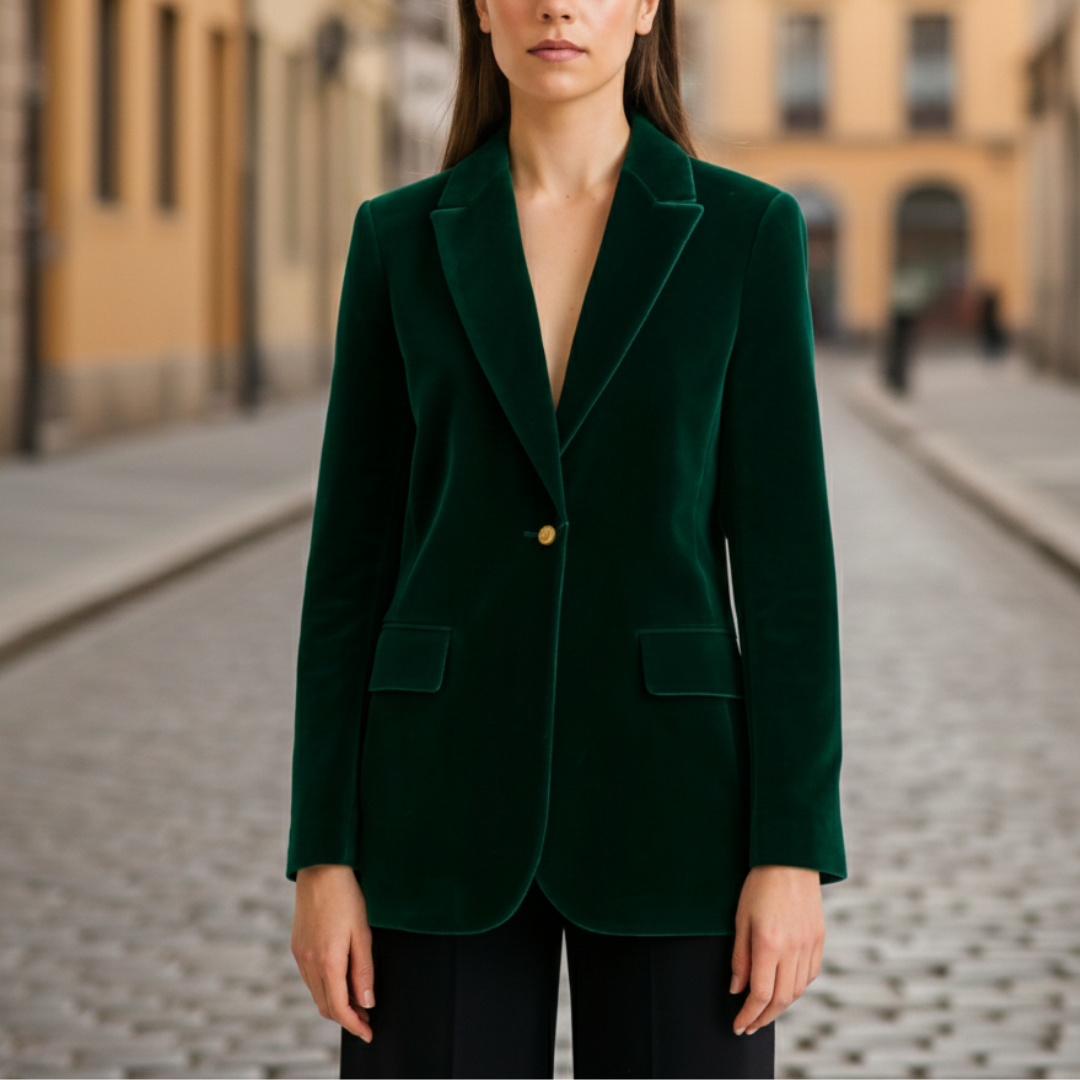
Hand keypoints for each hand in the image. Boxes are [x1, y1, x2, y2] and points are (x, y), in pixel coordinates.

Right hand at [292, 864, 374, 1041]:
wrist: (321, 869)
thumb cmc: (347, 897)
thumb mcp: (363, 933)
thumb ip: (364, 970)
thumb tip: (367, 1002)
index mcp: (327, 961)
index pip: (339, 1007)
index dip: (355, 1025)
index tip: (368, 1033)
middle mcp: (308, 963)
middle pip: (326, 1005)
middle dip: (346, 1017)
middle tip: (367, 1019)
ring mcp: (300, 955)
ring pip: (317, 994)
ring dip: (335, 1003)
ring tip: (357, 1002)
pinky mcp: (297, 947)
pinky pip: (310, 979)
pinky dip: (325, 988)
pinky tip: (340, 982)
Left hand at [729, 864, 824, 1035]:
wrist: (790, 859)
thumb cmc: (759, 885)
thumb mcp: (740, 918)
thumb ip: (740, 957)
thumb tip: (737, 989)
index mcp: (769, 943)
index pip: (760, 994)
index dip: (749, 1014)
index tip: (739, 1025)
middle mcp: (792, 948)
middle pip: (782, 999)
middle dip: (764, 1017)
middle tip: (750, 1025)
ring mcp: (809, 944)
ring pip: (798, 990)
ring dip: (781, 1006)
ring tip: (765, 1011)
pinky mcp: (819, 939)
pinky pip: (810, 974)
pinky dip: (797, 987)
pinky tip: (785, 988)